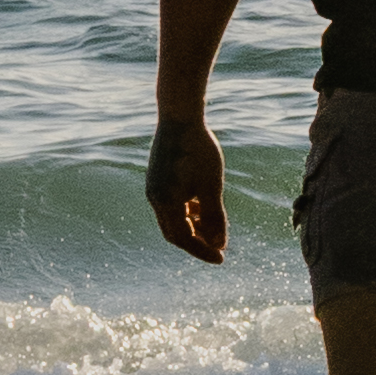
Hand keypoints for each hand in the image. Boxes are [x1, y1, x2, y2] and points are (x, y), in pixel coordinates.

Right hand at [145, 117, 228, 262]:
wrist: (179, 116)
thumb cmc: (199, 150)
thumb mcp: (212, 186)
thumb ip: (214, 218)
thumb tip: (219, 245)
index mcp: (166, 203)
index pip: (183, 239)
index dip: (202, 250)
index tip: (221, 258)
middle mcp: (155, 198)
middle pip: (174, 232)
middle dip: (196, 242)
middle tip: (218, 249)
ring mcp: (154, 187)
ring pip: (172, 218)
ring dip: (192, 226)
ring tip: (214, 227)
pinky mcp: (157, 177)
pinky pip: (170, 204)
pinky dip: (187, 211)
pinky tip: (202, 206)